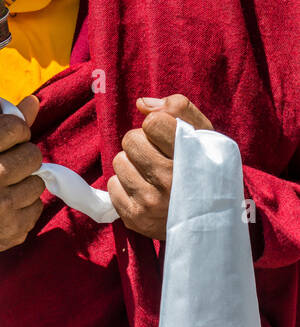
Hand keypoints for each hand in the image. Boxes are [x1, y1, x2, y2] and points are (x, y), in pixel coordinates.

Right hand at [0, 94, 45, 251]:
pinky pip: (36, 207)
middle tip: (7, 165)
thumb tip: (33, 101)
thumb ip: (4, 124)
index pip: (14, 127)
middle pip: (32, 154)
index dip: (17, 130)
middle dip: (23, 158)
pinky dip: (25, 206)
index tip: (10, 137)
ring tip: (3, 189)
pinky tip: (6, 208)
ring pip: (37, 182)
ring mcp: (1, 206)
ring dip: (24, 184)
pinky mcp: (13, 229)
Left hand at [108, 94, 212, 240]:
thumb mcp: (206, 136)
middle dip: (143, 145)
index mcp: (193, 158)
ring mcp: (152, 202)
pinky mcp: (136, 218)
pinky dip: (125, 187)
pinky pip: (112, 186)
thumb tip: (141, 104)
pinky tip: (146, 192)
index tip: (168, 137)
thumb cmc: (206, 170)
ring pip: (119, 162)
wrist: (214, 221)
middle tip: (160, 158)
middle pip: (131, 139)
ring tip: (154, 176)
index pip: (153, 123)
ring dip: (133, 166)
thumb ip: (179, 109)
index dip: (158, 126)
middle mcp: (171, 182)